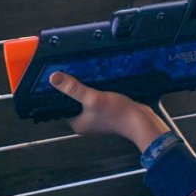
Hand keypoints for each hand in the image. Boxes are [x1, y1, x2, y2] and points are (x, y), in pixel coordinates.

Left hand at [49, 72, 168, 150]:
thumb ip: (73, 88)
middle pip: (74, 102)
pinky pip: (97, 99)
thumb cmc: (117, 114)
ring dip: (85, 89)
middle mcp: (85, 122)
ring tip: (83, 74)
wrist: (141, 121)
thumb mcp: (93, 98)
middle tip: (70, 72)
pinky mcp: (107, 112)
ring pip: (86, 100)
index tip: (56, 78)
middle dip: (73, 89)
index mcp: (77, 123)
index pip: (61, 106)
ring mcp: (97, 118)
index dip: (58, 93)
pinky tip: (97, 80)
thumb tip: (53, 78)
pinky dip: (96, 91)